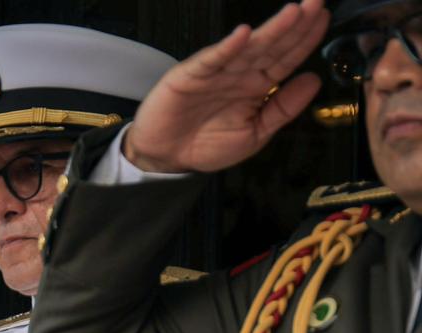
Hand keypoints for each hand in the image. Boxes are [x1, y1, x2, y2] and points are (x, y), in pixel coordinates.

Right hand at [124, 0, 328, 173]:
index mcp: (257, 86)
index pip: (287, 57)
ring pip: (248, 47)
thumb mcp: (255, 133)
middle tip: (318, 2)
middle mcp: (239, 74)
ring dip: (271, 29)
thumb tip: (314, 80)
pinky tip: (243, 35)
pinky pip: (211, 60)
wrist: (165, 158)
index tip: (324, 18)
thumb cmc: (205, 146)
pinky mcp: (190, 76)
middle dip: (296, 24)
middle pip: (272, 45)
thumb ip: (284, 108)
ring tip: (294, 12)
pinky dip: (227, 47)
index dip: (306, 39)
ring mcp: (216, 72)